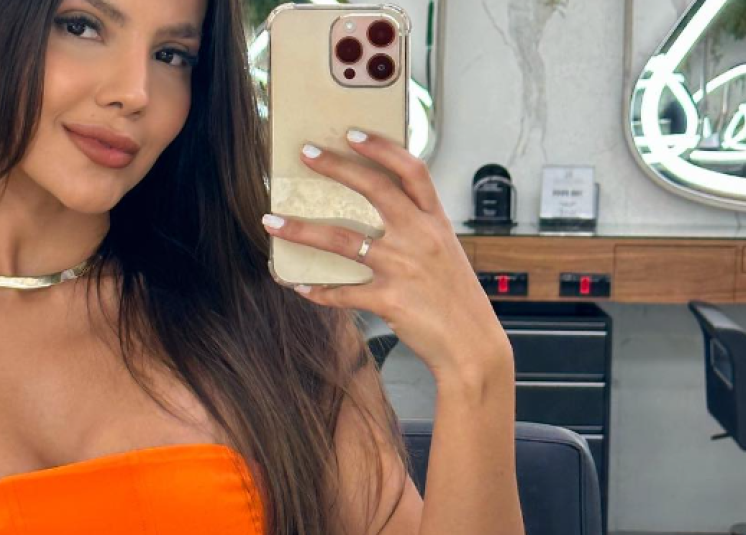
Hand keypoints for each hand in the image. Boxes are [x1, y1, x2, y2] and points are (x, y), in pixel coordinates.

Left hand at [262, 129, 510, 376]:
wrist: (473, 346)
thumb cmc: (456, 299)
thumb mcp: (445, 252)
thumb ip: (417, 229)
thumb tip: (383, 212)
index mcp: (436, 222)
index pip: (412, 170)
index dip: (382, 148)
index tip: (352, 133)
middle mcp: (421, 238)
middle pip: (374, 189)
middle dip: (335, 167)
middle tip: (305, 153)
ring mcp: (404, 268)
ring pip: (342, 240)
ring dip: (302, 230)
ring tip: (273, 222)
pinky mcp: (390, 300)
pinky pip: (342, 292)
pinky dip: (317, 291)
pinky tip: (299, 286)